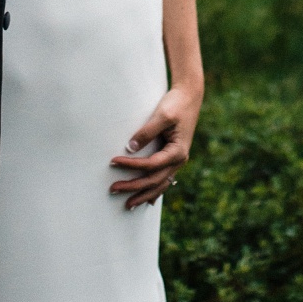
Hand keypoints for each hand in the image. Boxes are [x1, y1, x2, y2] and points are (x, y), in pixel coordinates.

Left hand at [110, 84, 200, 209]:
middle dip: (133, 187)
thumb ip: (146, 132)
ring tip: (128, 205)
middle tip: (113, 190)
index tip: (113, 162)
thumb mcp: (162, 115)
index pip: (150, 164)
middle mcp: (179, 160)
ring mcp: (177, 161)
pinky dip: (155, 190)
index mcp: (178, 151)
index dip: (131, 165)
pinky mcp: (173, 157)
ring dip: (144, 195)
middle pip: (154, 180)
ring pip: (160, 184)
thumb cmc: (176, 104)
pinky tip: (148, 200)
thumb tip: (130, 148)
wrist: (189, 96)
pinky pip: (164, 179)